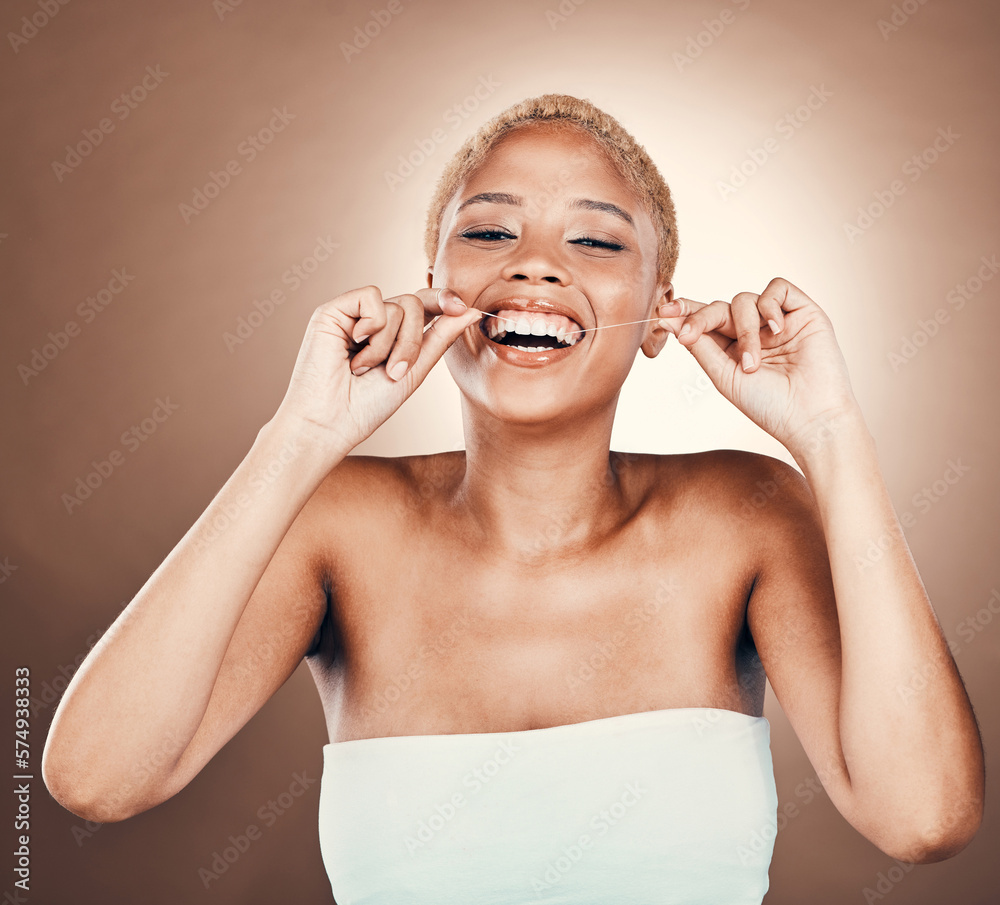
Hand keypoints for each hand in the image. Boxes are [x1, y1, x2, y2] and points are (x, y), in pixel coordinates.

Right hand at [270, 285, 482, 454]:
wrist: (331, 423)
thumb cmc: (367, 406)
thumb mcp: (415, 371)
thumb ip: (441, 337)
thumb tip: (472, 310)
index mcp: (392, 334)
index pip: (424, 305)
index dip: (444, 300)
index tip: (464, 308)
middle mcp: (373, 321)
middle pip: (415, 304)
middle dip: (413, 342)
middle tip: (394, 372)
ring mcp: (352, 314)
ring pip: (397, 305)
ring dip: (389, 346)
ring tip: (364, 369)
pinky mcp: (333, 311)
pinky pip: (371, 297)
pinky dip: (371, 327)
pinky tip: (353, 349)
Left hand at [658, 277, 861, 457]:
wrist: (810, 417)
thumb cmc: (768, 405)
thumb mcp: (724, 375)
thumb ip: (700, 346)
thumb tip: (669, 320)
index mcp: (731, 348)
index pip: (705, 321)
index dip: (685, 312)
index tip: (663, 311)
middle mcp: (754, 332)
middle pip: (720, 307)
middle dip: (702, 318)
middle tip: (688, 334)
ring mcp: (777, 321)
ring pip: (745, 300)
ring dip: (745, 329)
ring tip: (754, 362)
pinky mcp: (802, 312)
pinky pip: (778, 288)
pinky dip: (770, 306)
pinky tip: (776, 331)